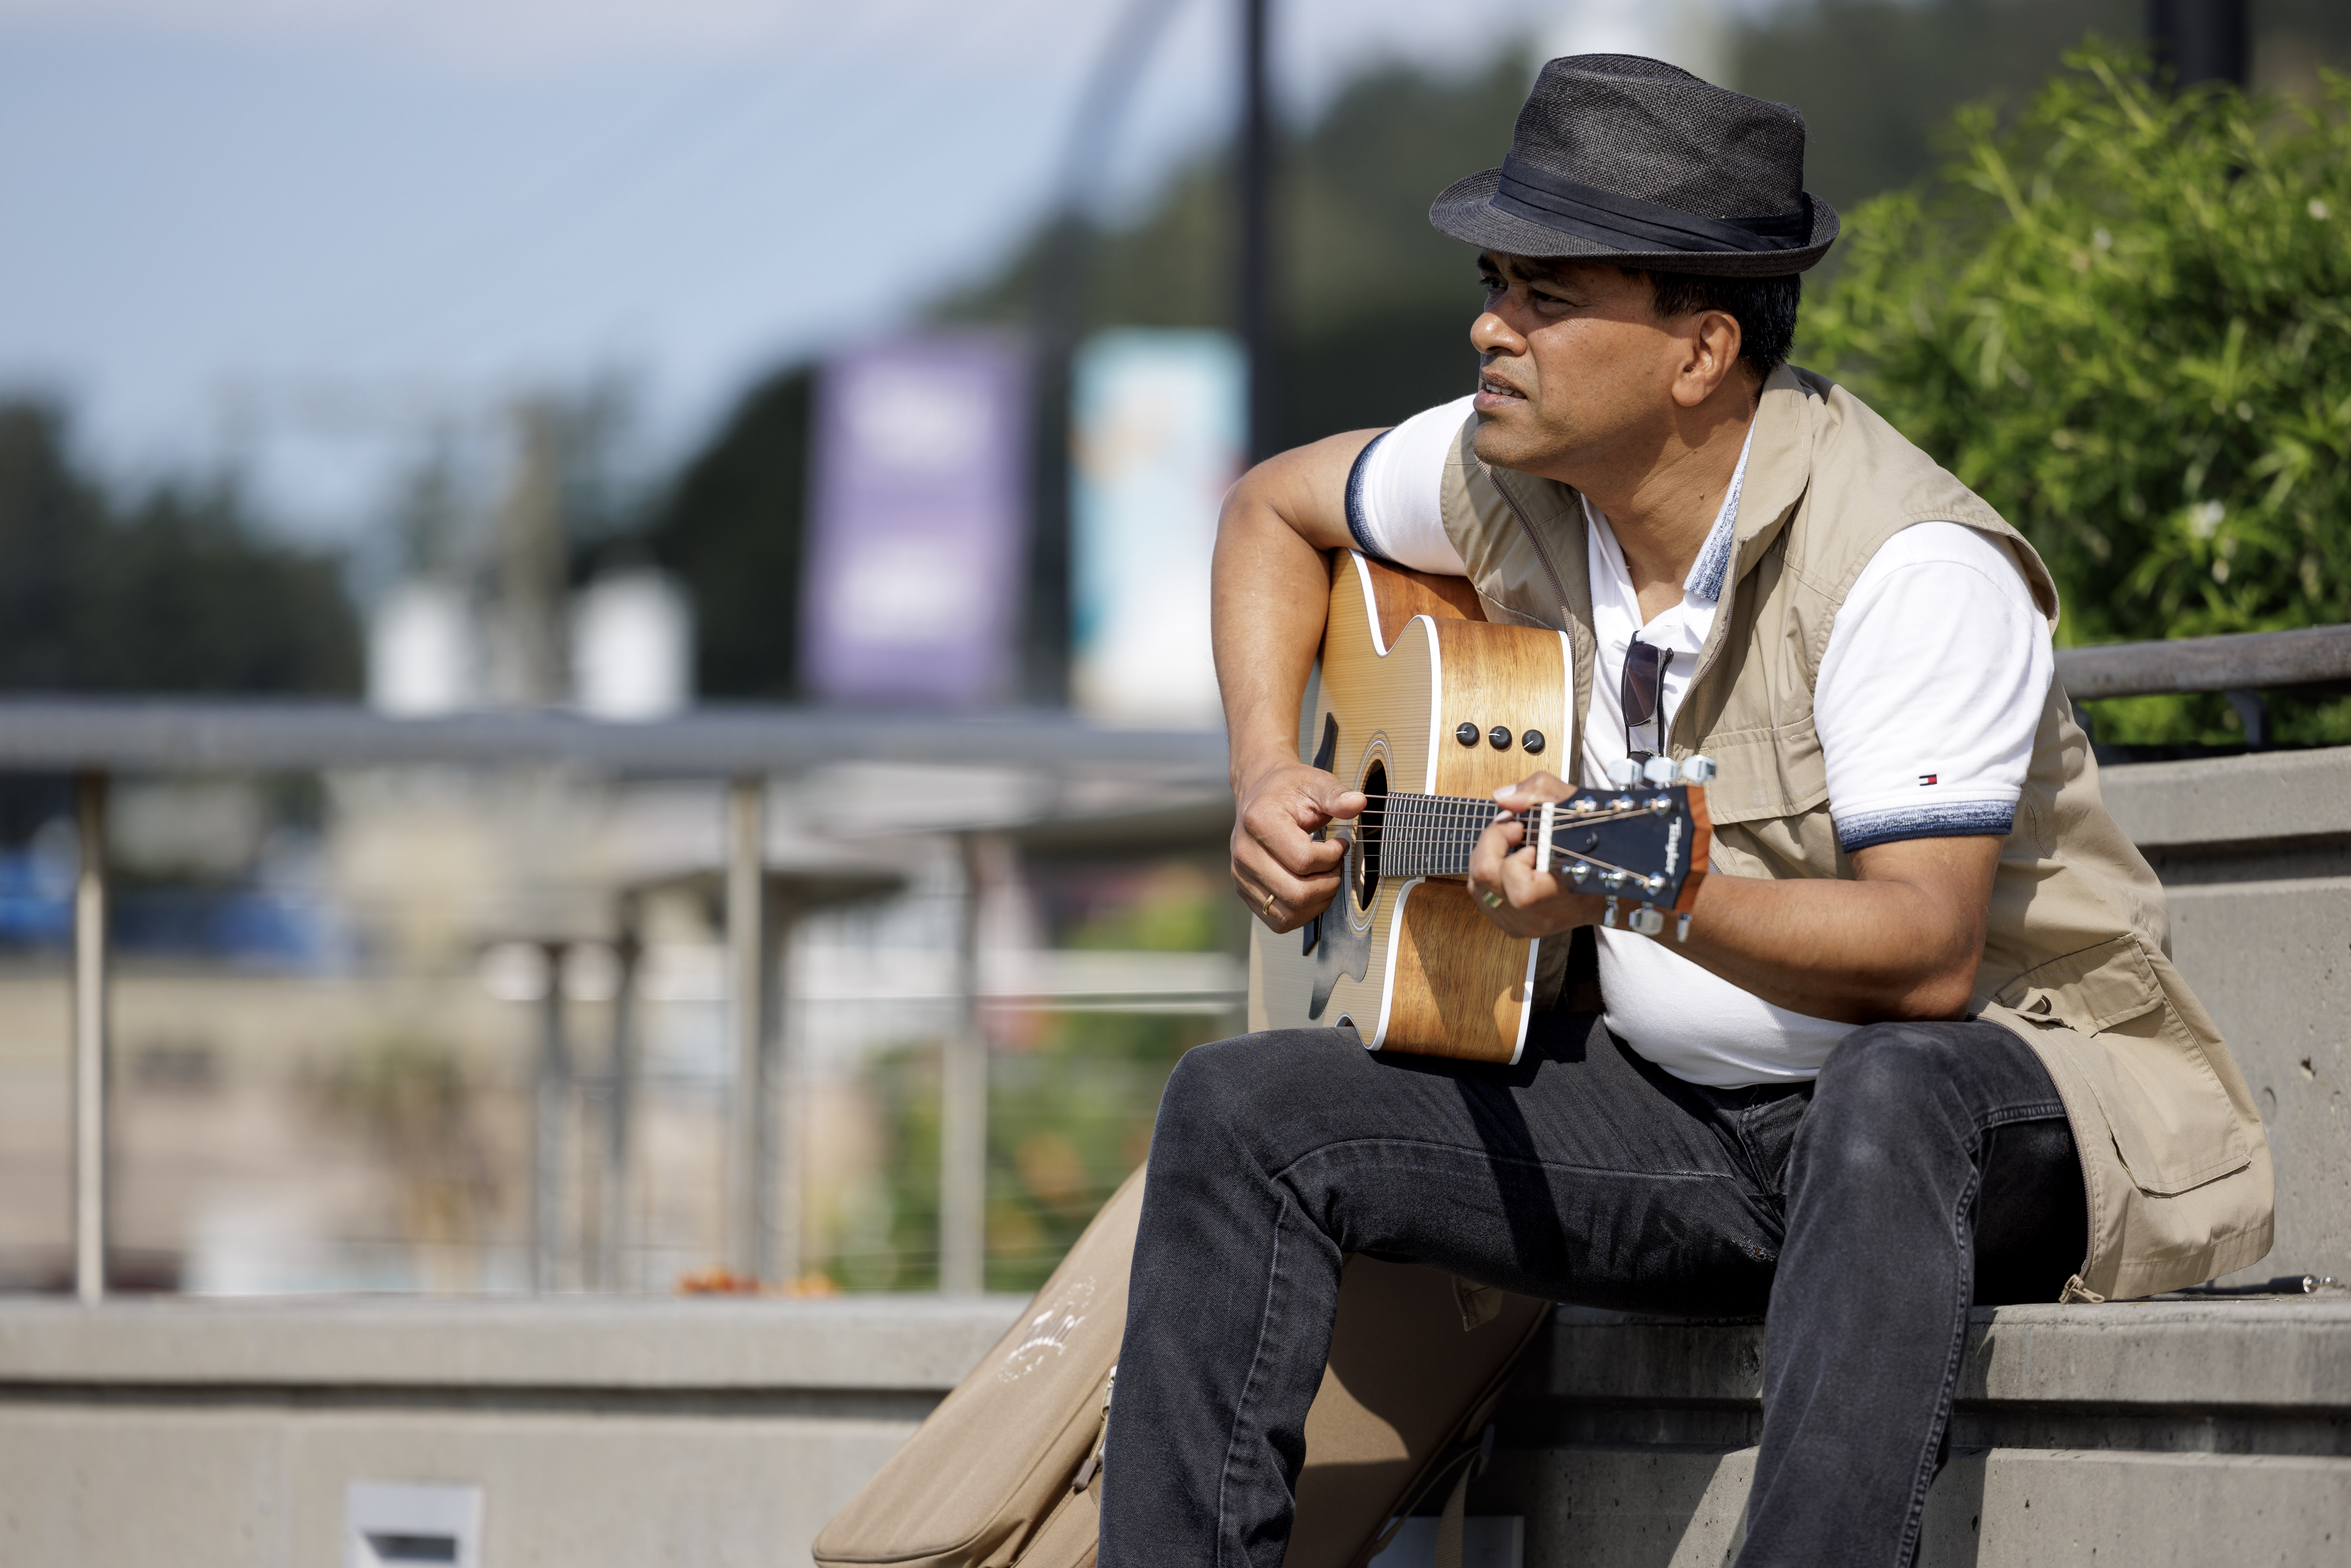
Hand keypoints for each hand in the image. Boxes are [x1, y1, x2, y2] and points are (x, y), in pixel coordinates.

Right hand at [1230, 759, 1367, 931]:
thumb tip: (1358, 803)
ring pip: (1287, 914)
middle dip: (1328, 884)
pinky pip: (1277, 920)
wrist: (1259, 791)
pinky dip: (1302, 913)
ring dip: (1317, 902)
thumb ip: (1336, 795)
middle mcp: (1245, 852)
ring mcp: (1241, 875)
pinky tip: (1311, 891)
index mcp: (1259, 822)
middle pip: (1295, 894)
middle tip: (1335, 866)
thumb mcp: (1315, 783)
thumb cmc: (1287, 789)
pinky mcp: (1244, 890)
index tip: (1339, 845)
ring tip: (1325, 878)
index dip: (1332, 857)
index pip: (1303, 861)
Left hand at [1465, 772, 1606, 936]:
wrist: (1612, 888)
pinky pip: (1483, 898)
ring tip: (1510, 843)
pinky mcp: (1514, 928)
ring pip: (1477, 888)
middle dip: (1490, 843)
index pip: (1512, 875)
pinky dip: (1490, 876)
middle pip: (1483, 878)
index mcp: (1552, 894)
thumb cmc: (1597, 847)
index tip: (1522, 827)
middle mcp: (1533, 917)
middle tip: (1511, 828)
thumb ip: (1538, 792)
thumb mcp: (1575, 806)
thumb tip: (1502, 797)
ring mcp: (1521, 925)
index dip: (1508, 844)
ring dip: (1488, 857)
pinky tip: (1508, 862)